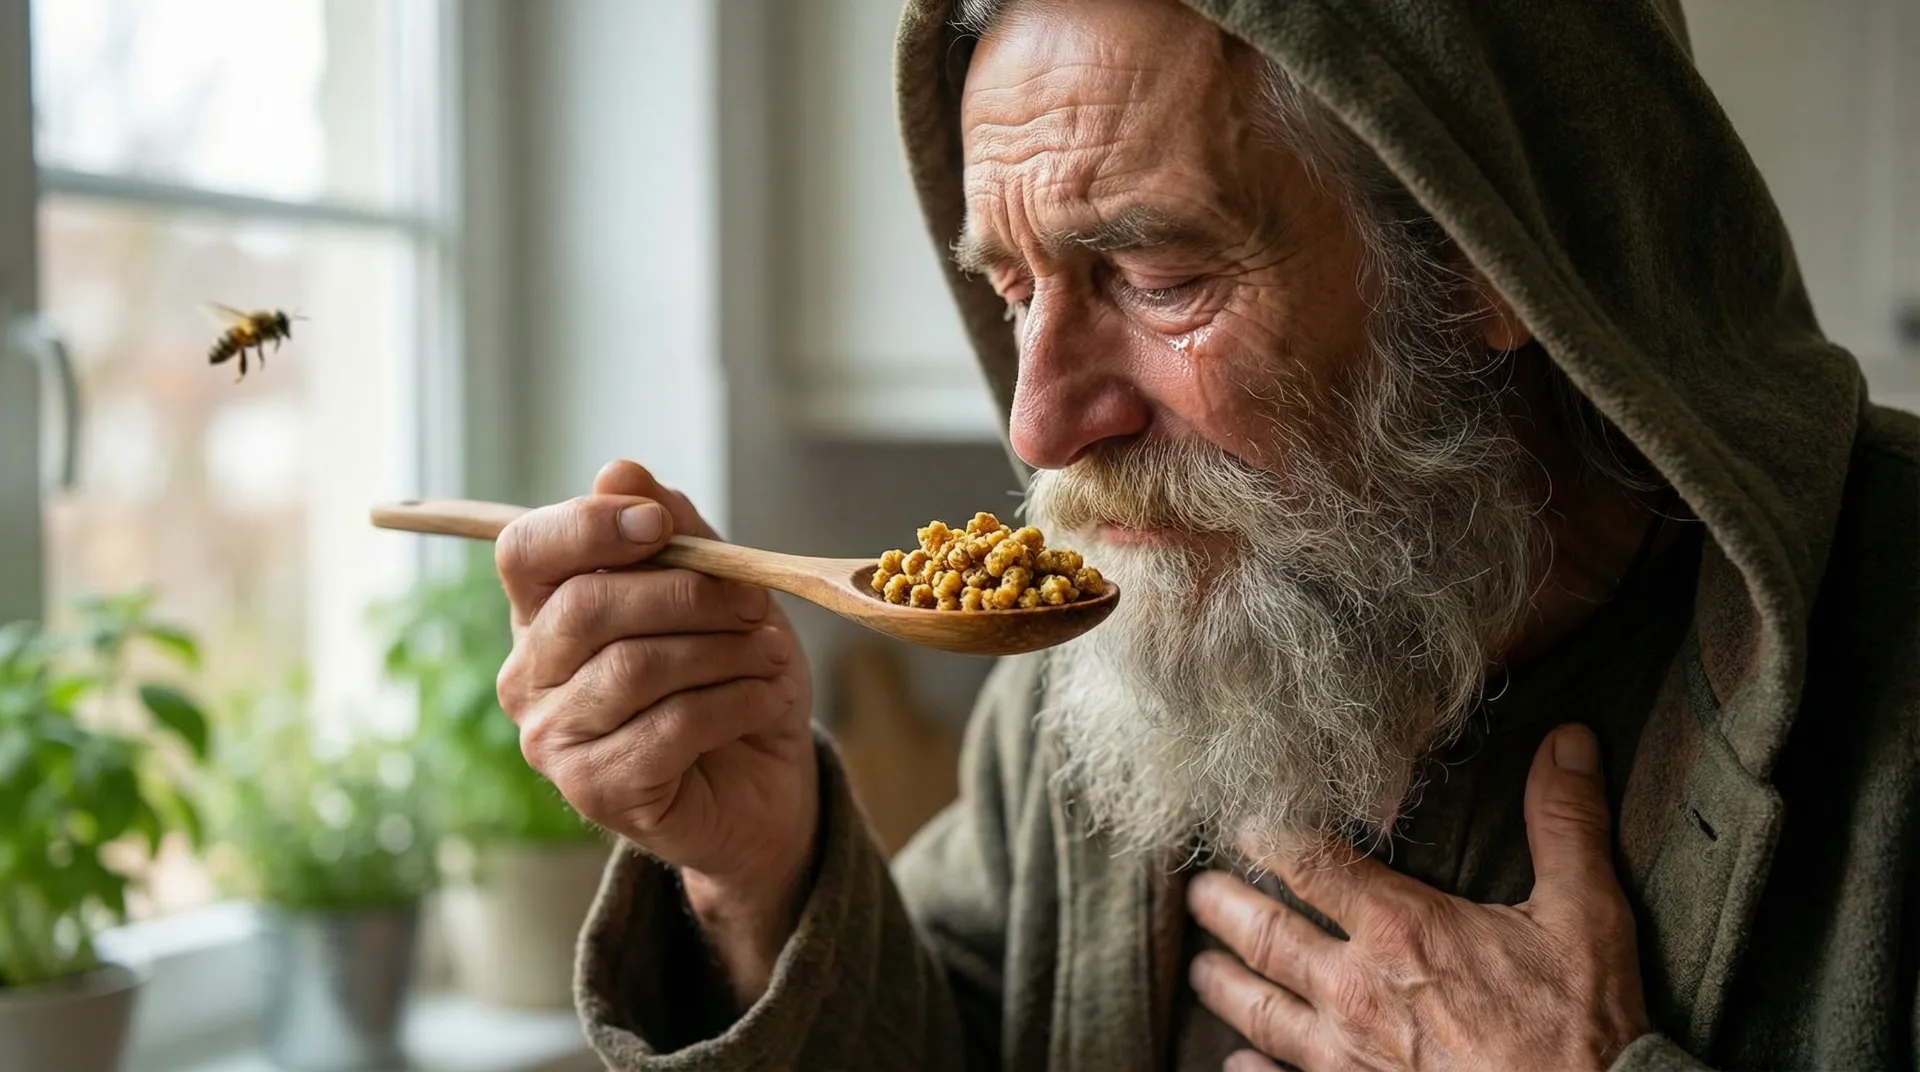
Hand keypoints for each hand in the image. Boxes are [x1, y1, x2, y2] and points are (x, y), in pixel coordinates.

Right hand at [494, 460, 817, 1000]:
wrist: (766, 782)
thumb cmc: (731, 676)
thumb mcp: (719, 588)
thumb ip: (674, 531)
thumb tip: (619, 472)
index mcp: (545, 612)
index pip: (525, 551)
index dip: (587, 527)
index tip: (659, 525)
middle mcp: (529, 676)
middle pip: (587, 606)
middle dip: (686, 595)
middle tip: (752, 602)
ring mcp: (554, 739)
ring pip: (634, 667)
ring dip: (722, 651)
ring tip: (768, 655)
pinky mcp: (596, 792)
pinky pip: (669, 727)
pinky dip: (734, 703)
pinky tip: (763, 700)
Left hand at [1187, 723, 1649, 1071]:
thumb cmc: (1583, 1026)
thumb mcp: (1585, 914)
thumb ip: (1565, 823)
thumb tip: (1568, 738)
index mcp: (1402, 929)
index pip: (1312, 863)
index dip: (1269, 835)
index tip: (1240, 818)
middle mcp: (1358, 990)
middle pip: (1268, 935)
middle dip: (1225, 907)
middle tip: (1196, 888)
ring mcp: (1351, 1054)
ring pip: (1264, 1010)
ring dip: (1226, 984)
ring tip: (1199, 965)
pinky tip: (1235, 1064)